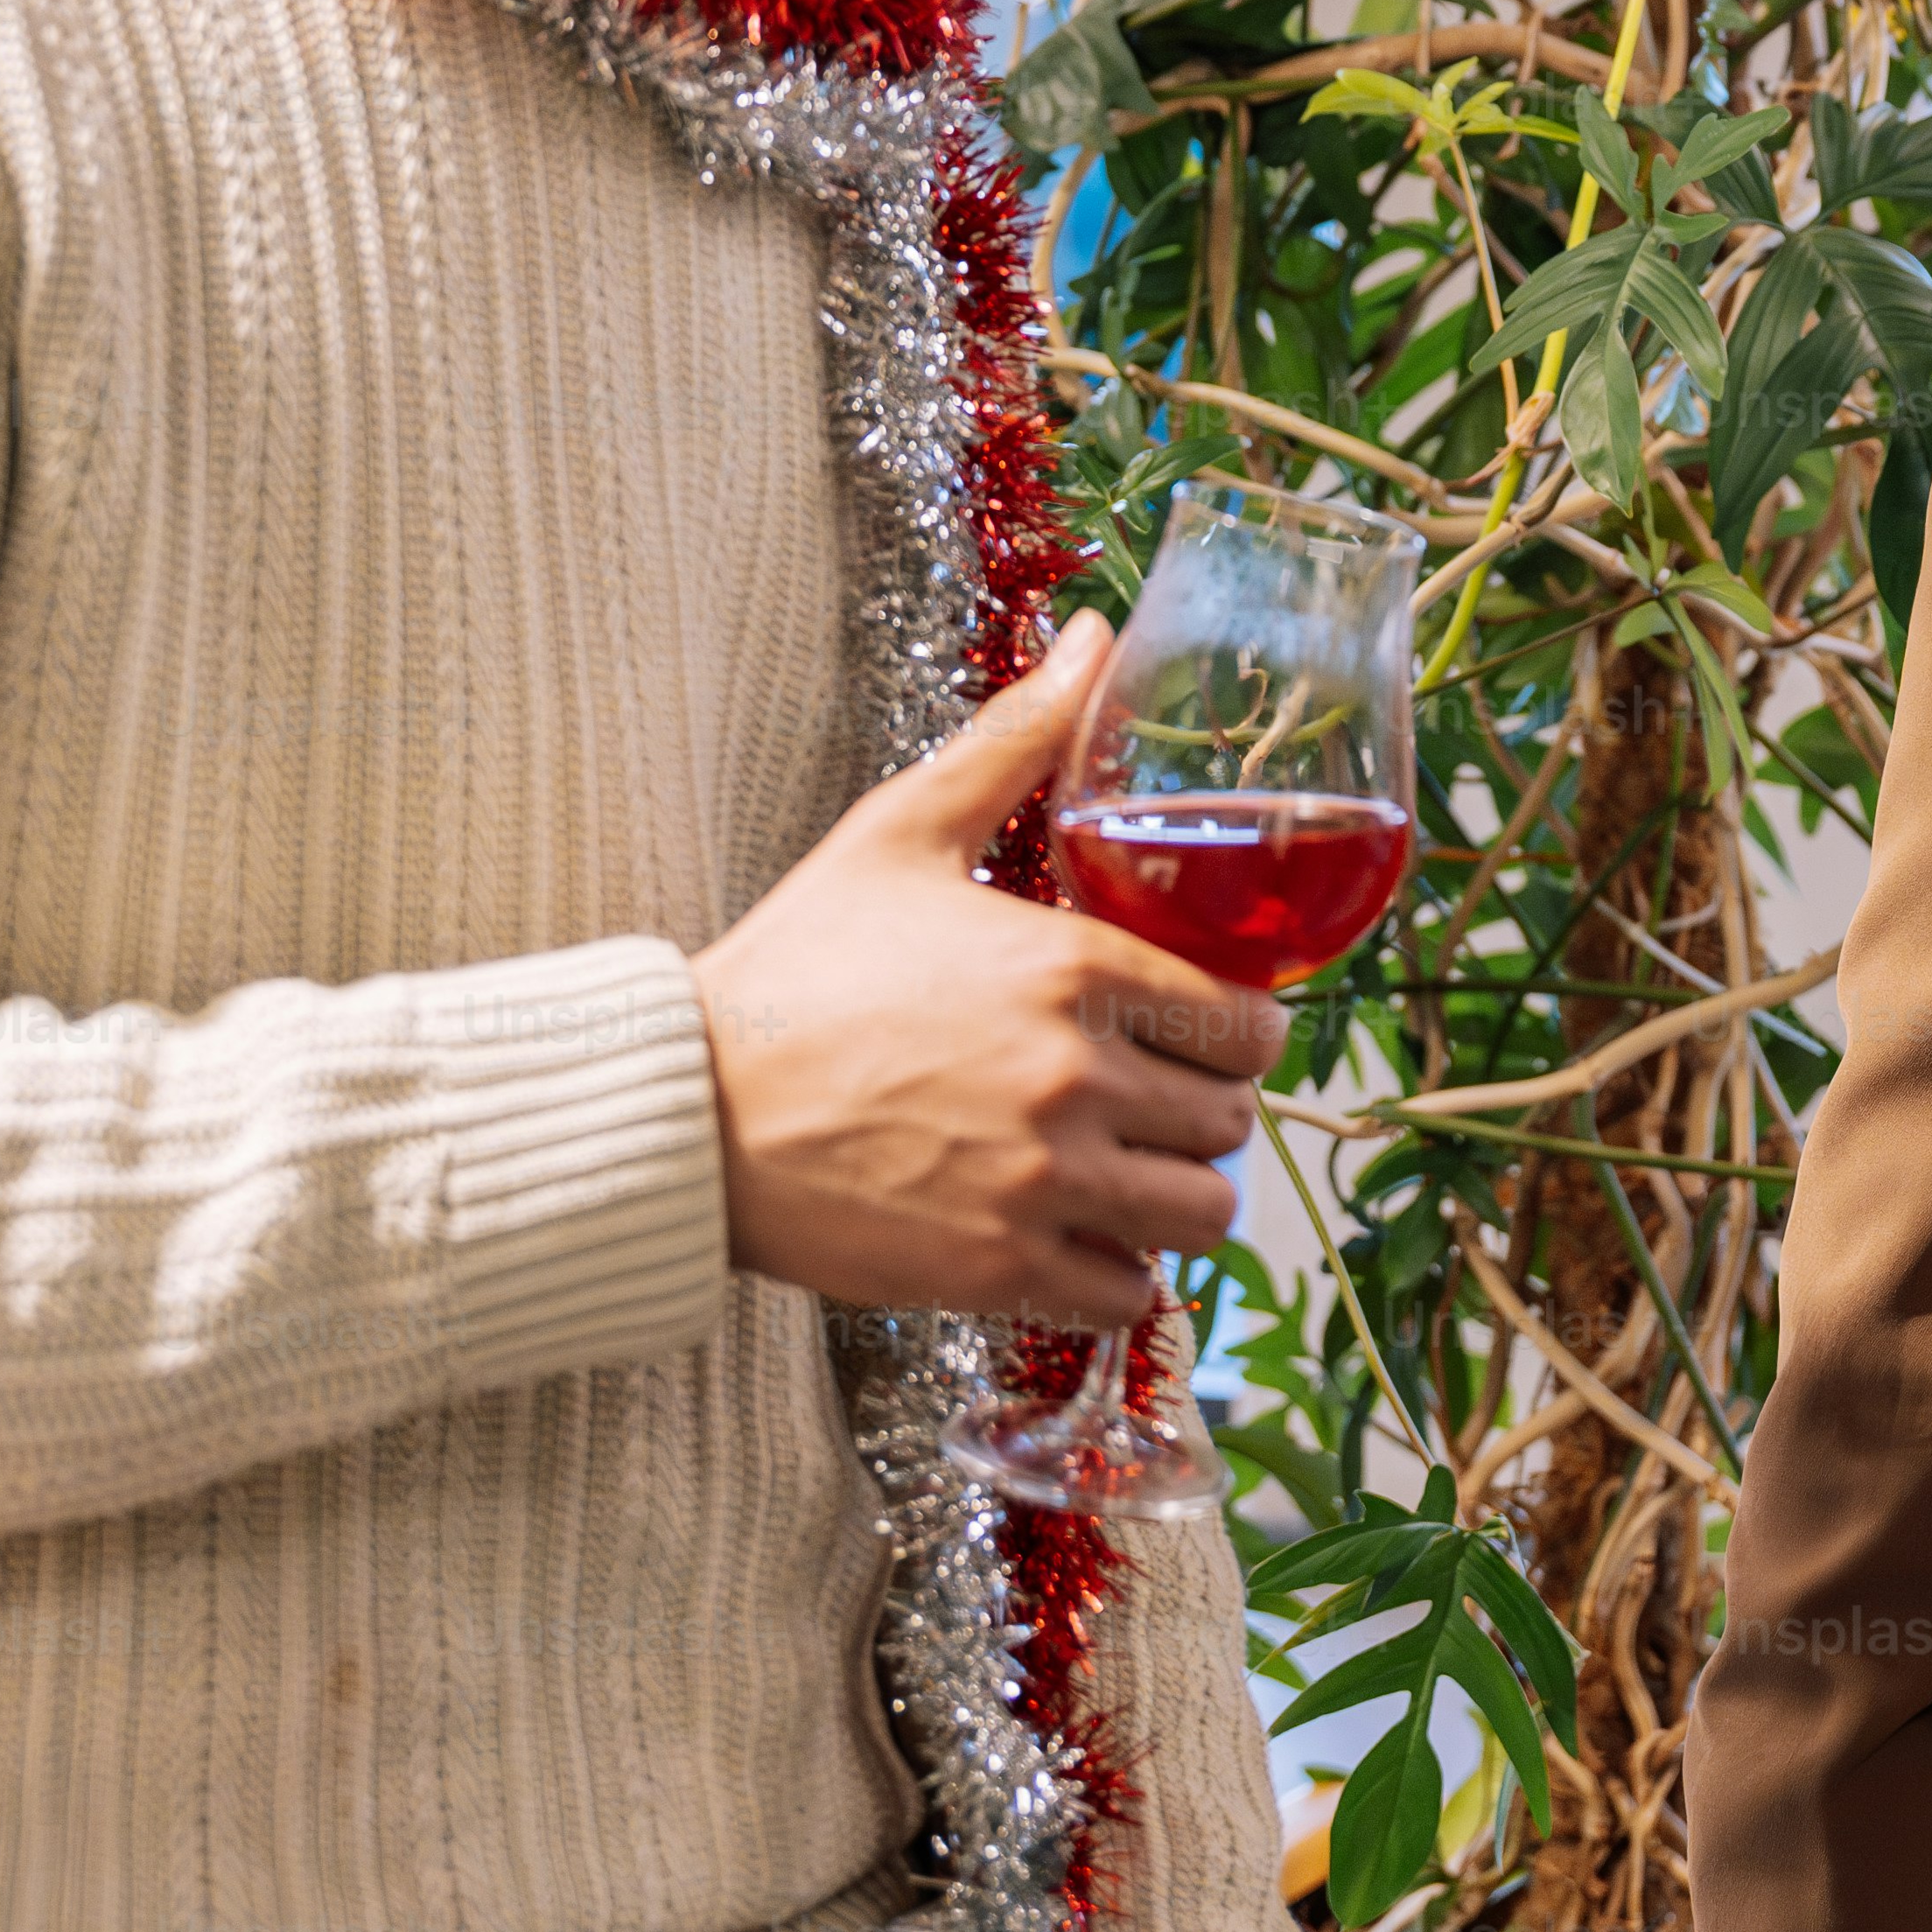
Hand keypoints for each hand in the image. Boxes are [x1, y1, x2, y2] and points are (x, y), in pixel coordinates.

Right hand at [692, 616, 1297, 1323]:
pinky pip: (1128, 1296)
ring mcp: (1038, 1182)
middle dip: (1206, 1111)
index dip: (1239, 1031)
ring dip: (1179, 1198)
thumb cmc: (794, 964)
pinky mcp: (995, 1268)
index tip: (1207, 1033)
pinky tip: (1079, 1234)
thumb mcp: (904, 828)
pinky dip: (1120, 1274)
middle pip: (1230, 1121)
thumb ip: (1019, 736)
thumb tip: (1094, 636)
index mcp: (1070, 966)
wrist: (685, 1107)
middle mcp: (1072, 1076)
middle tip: (1162, 1100)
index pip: (1246, 1021)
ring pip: (1200, 1217)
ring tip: (1132, 1173)